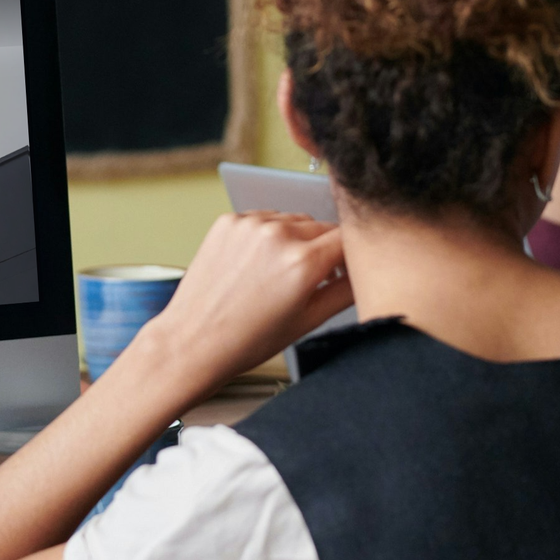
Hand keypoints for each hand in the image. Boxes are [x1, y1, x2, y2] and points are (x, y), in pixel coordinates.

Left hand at [128, 211, 348, 397]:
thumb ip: (345, 292)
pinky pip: (264, 219)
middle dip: (325, 249)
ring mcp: (250, 224)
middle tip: (313, 279)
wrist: (193, 341)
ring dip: (296, 239)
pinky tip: (258, 264)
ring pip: (293, 220)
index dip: (354, 254)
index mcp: (303, 263)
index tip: (351, 266)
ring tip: (280, 274)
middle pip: (323, 227)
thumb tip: (367, 275)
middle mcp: (278, 236)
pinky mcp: (228, 221)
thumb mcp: (308, 322)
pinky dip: (268, 235)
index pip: (349, 239)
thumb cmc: (247, 340)